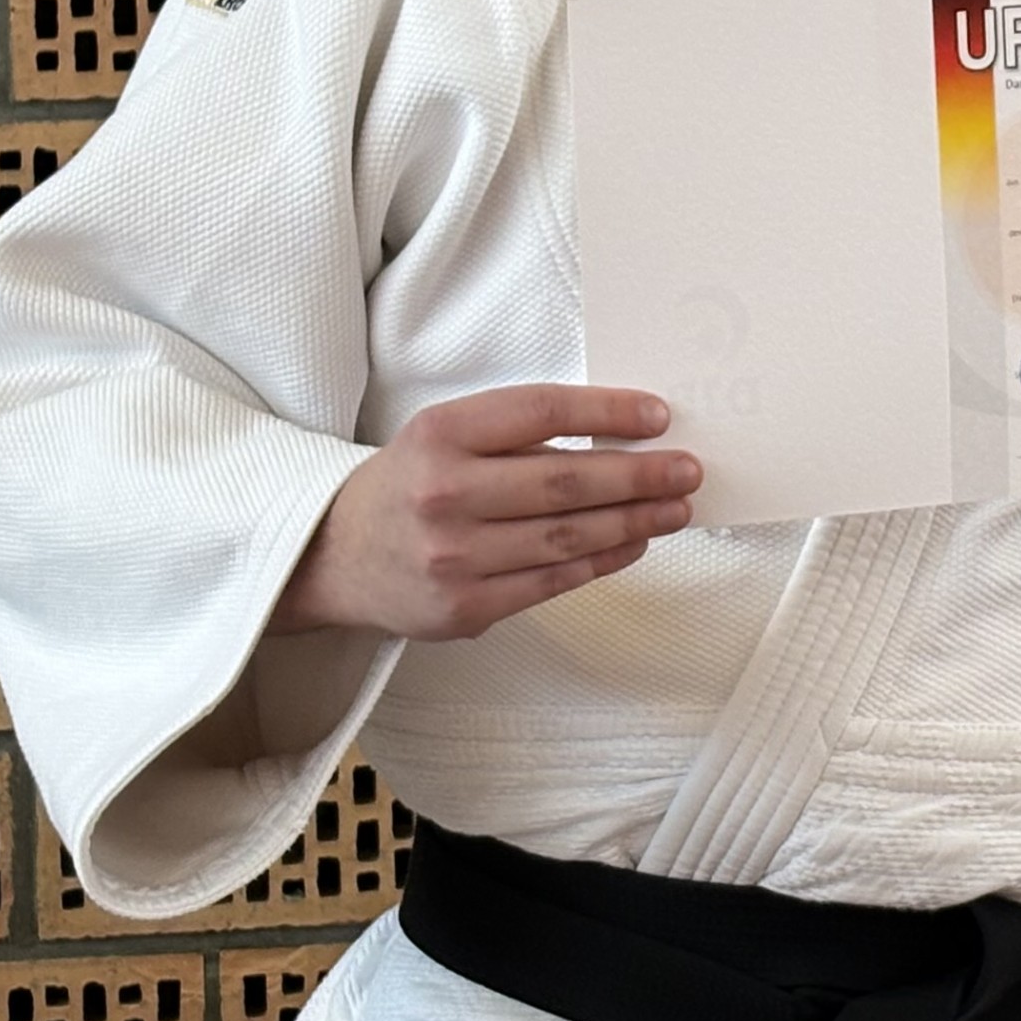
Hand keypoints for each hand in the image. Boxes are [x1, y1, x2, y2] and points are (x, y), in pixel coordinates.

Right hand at [272, 385, 699, 641]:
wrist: (333, 558)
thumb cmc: (407, 485)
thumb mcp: (443, 436)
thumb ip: (515, 433)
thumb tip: (620, 434)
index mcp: (439, 434)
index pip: (541, 412)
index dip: (607, 412)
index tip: (659, 416)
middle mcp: (444, 494)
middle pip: (565, 481)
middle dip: (639, 475)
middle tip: (688, 469)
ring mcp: (454, 557)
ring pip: (567, 537)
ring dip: (635, 521)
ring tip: (676, 508)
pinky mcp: (465, 608)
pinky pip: (553, 582)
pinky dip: (603, 560)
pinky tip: (634, 542)